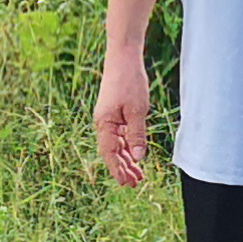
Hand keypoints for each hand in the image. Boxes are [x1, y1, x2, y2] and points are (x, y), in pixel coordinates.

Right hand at [92, 59, 149, 187]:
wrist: (123, 57)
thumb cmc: (129, 81)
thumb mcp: (138, 110)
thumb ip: (137, 135)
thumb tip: (138, 157)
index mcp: (104, 123)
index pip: (109, 153)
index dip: (117, 170)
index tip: (126, 183)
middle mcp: (103, 123)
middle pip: (112, 151)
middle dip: (123, 168)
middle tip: (135, 183)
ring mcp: (109, 118)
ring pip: (117, 144)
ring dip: (127, 159)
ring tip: (138, 174)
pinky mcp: (115, 112)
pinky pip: (120, 134)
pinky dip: (128, 145)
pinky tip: (136, 154)